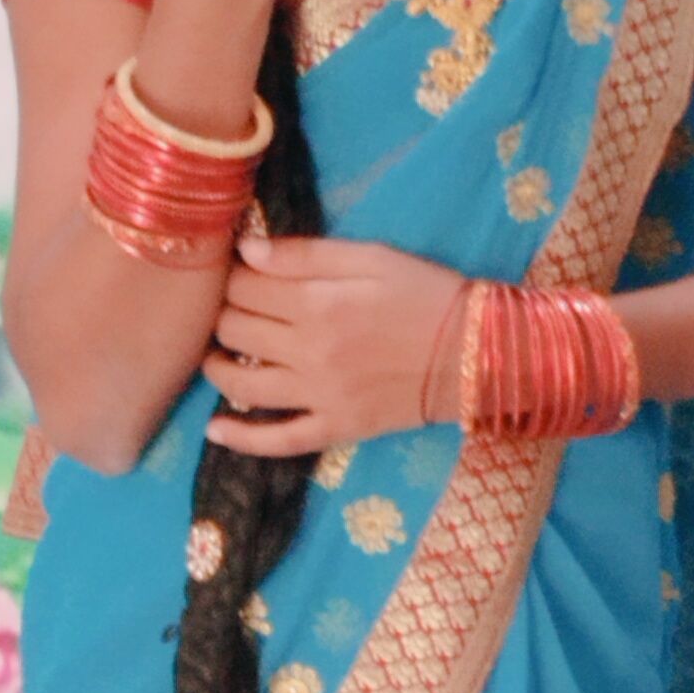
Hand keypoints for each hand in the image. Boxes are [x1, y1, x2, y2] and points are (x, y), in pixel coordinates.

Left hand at [201, 233, 472, 455]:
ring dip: (218, 366)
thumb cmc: (426, 294)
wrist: (477, 351)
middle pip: (234, 331)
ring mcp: (320, 396)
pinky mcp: (335, 427)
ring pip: (242, 384)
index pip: (243, 287)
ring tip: (219, 355)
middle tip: (240, 309)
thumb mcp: (372, 257)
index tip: (246, 275)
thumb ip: (306, 254)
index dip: (236, 277)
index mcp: (318, 303)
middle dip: (227, 314)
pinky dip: (242, 439)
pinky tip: (216, 430)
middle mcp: (310, 352)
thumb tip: (246, 251)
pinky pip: (278, 441)